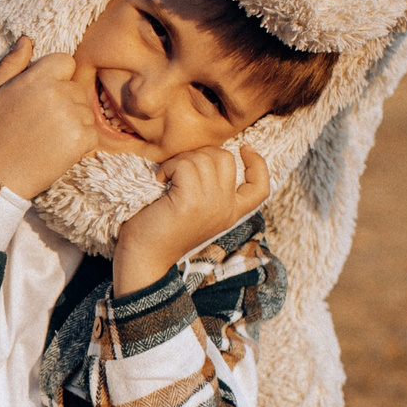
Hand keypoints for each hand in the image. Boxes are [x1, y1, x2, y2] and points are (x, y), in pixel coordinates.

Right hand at [0, 39, 100, 198]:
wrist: (0, 174)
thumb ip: (12, 63)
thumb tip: (26, 39)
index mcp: (37, 78)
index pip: (66, 62)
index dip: (57, 77)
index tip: (42, 96)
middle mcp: (57, 93)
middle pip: (77, 87)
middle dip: (65, 101)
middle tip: (42, 121)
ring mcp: (72, 116)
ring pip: (86, 110)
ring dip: (73, 121)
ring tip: (48, 136)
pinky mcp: (82, 139)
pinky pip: (92, 132)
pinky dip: (80, 141)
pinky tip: (58, 148)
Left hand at [113, 142, 268, 295]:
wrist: (144, 258)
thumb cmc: (163, 230)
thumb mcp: (198, 210)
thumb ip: (212, 190)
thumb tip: (209, 155)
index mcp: (231, 213)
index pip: (261, 188)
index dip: (259, 164)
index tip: (245, 149)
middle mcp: (226, 209)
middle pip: (226, 159)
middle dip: (200, 154)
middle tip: (179, 169)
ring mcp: (211, 204)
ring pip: (203, 158)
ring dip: (180, 160)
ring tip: (167, 178)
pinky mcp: (191, 201)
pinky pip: (184, 164)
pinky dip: (168, 167)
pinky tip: (160, 181)